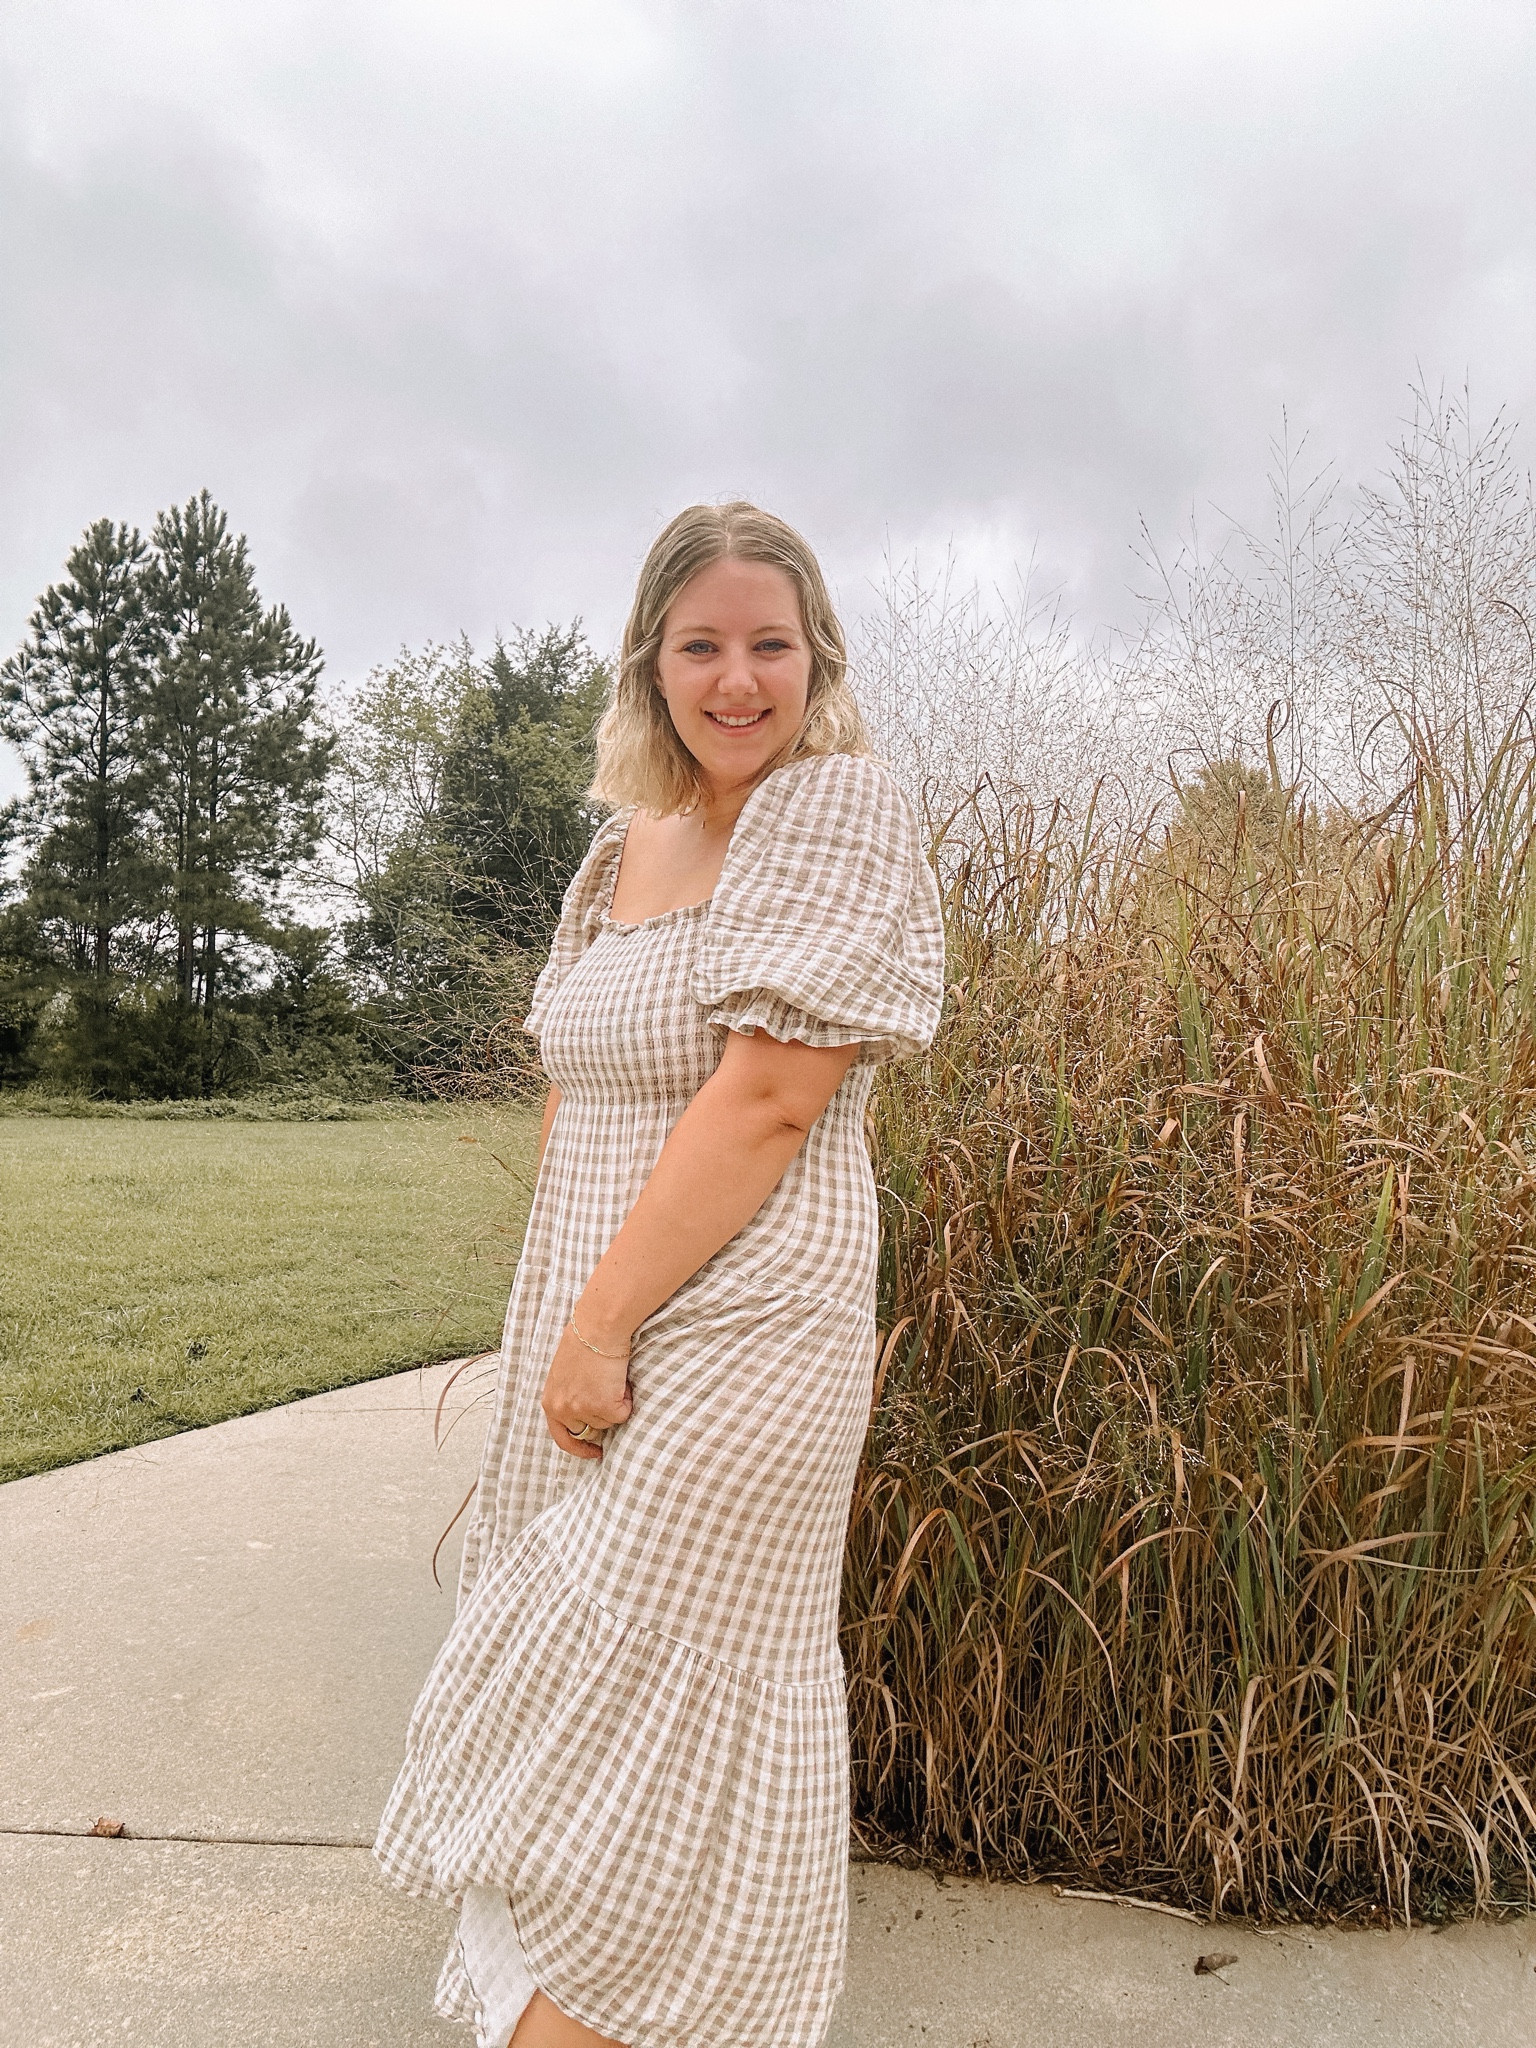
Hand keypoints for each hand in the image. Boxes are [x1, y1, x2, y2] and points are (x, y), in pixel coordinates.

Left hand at [541, 1320, 633, 1459]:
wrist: (598, 1328)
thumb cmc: (584, 1341)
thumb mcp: (565, 1373)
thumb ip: (568, 1395)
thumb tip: (585, 1410)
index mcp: (550, 1401)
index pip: (561, 1437)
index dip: (578, 1447)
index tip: (594, 1451)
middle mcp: (563, 1409)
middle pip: (590, 1428)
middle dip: (602, 1415)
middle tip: (610, 1395)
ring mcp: (583, 1410)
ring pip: (609, 1421)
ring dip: (615, 1402)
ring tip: (611, 1376)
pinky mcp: (604, 1406)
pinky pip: (623, 1413)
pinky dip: (627, 1400)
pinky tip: (620, 1379)